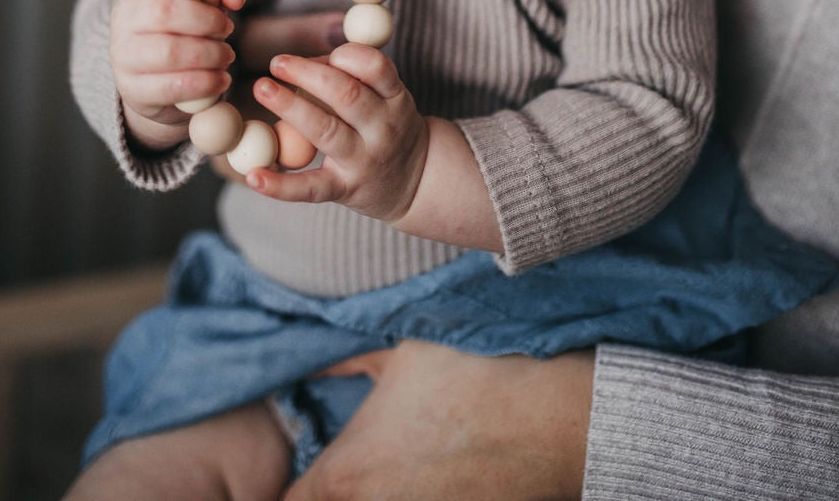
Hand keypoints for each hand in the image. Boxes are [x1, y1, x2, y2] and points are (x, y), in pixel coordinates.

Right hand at [109, 0, 248, 151]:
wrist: (154, 76)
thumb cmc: (186, 26)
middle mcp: (125, 14)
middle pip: (164, 11)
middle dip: (207, 21)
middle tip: (228, 29)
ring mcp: (123, 53)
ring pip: (169, 52)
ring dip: (209, 54)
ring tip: (226, 56)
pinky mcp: (133, 88)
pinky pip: (171, 87)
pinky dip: (205, 83)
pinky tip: (221, 79)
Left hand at [248, 45, 429, 224]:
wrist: (418, 183)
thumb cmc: (390, 128)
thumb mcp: (389, 97)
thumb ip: (354, 77)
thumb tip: (303, 63)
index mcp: (395, 98)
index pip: (376, 68)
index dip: (345, 56)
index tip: (318, 54)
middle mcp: (382, 128)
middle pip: (347, 95)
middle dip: (308, 74)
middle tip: (277, 63)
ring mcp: (363, 160)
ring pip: (326, 131)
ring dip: (291, 108)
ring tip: (262, 88)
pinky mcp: (344, 189)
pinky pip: (310, 188)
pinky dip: (280, 185)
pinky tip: (254, 176)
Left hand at [285, 340, 594, 500]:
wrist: (553, 417)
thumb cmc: (471, 374)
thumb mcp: (398, 352)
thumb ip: (343, 362)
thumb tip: (308, 360)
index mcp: (345, 476)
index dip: (285, 492)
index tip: (295, 476)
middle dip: (330, 493)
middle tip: (342, 467)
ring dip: (372, 493)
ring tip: (394, 463)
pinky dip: (409, 496)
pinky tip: (427, 472)